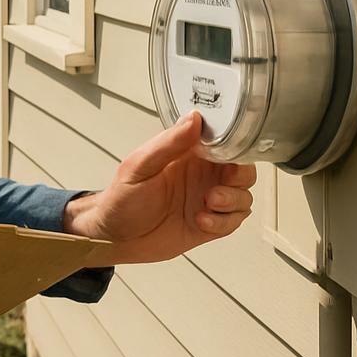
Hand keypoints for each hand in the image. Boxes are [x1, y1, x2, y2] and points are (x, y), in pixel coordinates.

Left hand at [62, 111, 255, 264]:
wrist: (114, 237)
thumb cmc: (121, 199)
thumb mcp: (139, 166)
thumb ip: (168, 143)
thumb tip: (192, 119)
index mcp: (187, 154)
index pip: (223, 142)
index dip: (234, 145)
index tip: (232, 150)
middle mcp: (201, 176)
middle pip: (242, 169)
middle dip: (240, 175)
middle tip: (225, 180)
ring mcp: (206, 201)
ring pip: (242, 196)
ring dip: (232, 200)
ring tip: (208, 202)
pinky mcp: (208, 225)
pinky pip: (232, 222)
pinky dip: (223, 222)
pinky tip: (201, 221)